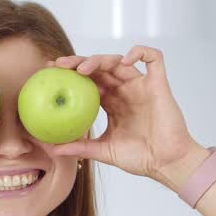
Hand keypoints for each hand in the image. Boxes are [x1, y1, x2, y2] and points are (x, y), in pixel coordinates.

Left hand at [45, 45, 205, 184]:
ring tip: (81, 69)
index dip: (69, 74)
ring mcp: (141, 86)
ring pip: (119, 61)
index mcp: (112, 102)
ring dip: (99, 60)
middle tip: (58, 65)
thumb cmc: (140, 158)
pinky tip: (123, 60)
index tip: (49, 73)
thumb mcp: (103, 151)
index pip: (88, 82)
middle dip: (78, 62)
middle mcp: (125, 90)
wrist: (166, 163)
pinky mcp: (159, 84)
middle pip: (99, 68)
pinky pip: (154, 58)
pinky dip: (140, 52)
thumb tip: (52, 149)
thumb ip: (80, 147)